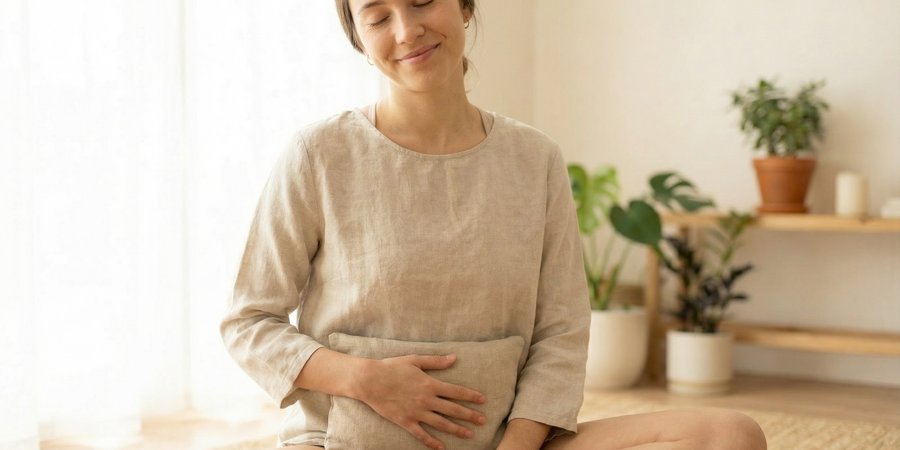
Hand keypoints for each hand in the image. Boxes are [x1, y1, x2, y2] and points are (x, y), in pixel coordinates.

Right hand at [354, 354, 487, 449]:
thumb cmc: (392, 367)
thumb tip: (454, 358)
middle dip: (469, 415)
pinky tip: (441, 447)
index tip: (483, 400)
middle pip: (452, 409)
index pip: (456, 391)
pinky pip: (421, 434)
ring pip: (441, 423)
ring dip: (456, 429)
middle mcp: (426, 400)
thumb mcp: (415, 360)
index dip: (470, 396)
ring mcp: (416, 412)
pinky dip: (431, 442)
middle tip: (483, 420)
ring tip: (469, 435)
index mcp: (430, 384)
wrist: (370, 381)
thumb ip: (436, 362)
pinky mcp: (405, 421)